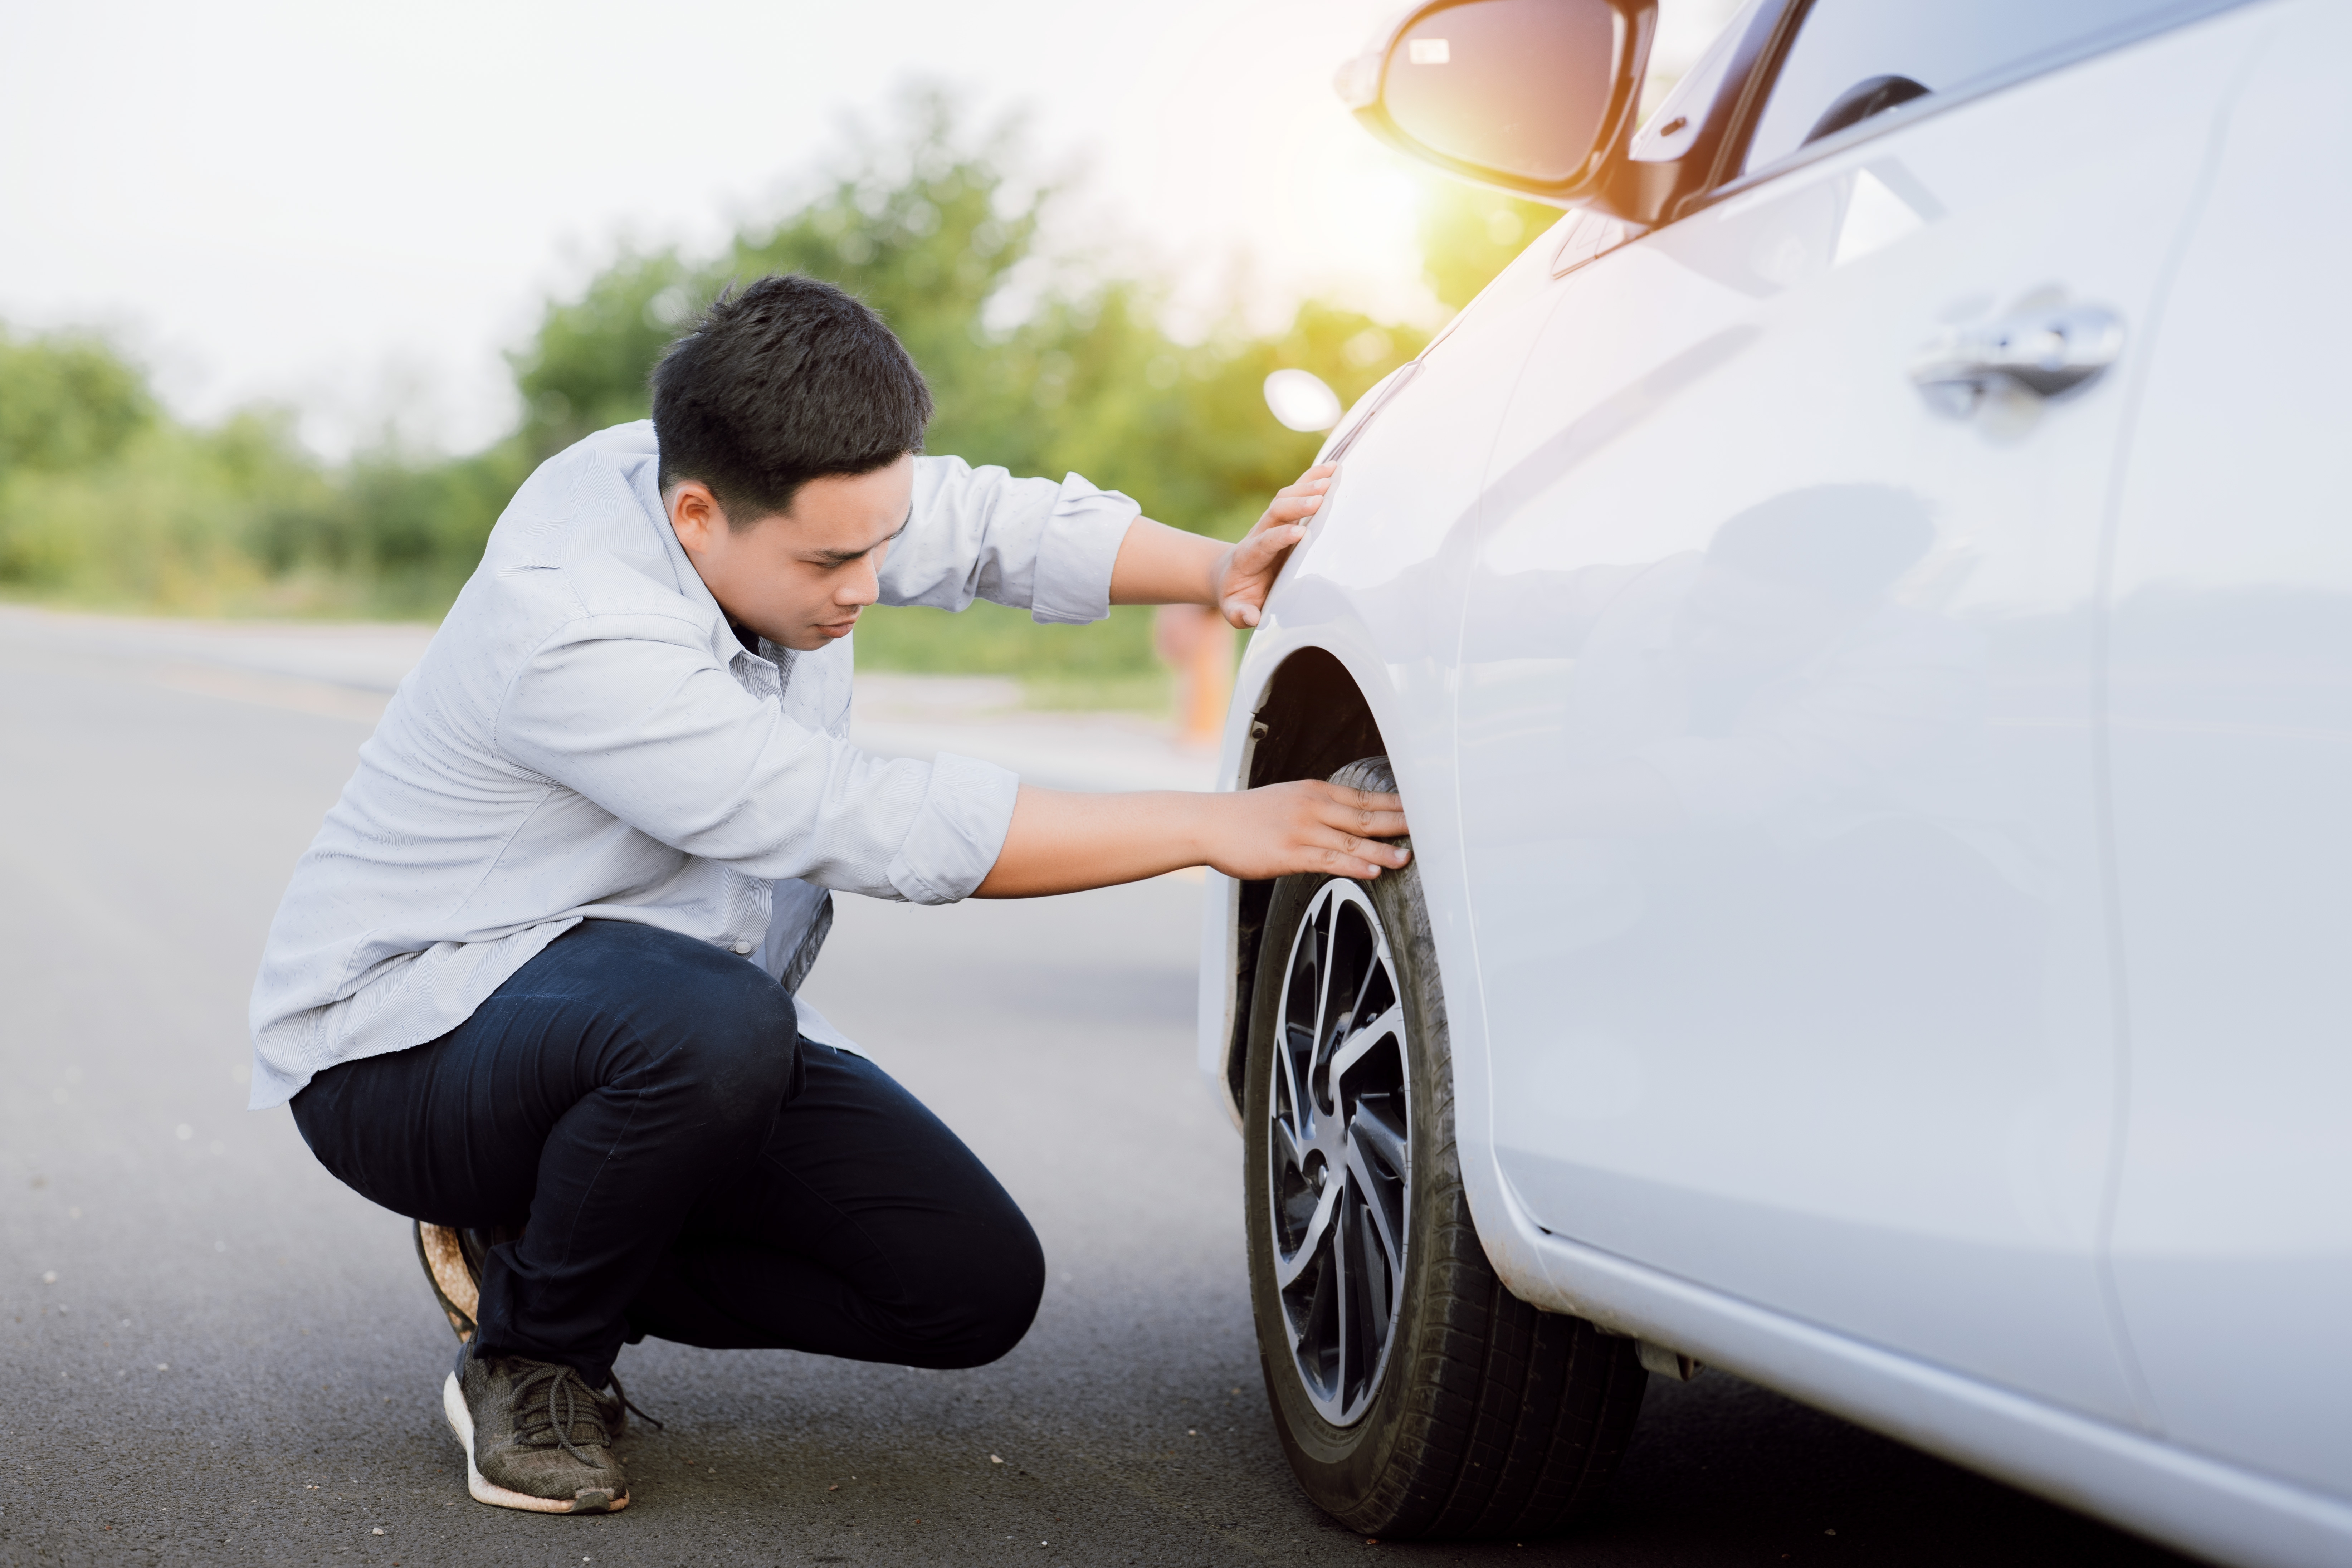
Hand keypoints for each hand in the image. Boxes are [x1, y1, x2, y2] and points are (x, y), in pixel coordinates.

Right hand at [1201, 779, 1408, 881]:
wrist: (1209, 823)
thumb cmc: (1246, 816)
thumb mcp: (1287, 800)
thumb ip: (1317, 808)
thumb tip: (1347, 820)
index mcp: (1314, 791)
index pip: (1365, 798)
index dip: (1396, 805)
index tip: (1422, 810)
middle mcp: (1312, 807)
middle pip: (1366, 815)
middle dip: (1400, 824)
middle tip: (1430, 831)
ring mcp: (1301, 830)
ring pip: (1351, 840)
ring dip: (1383, 849)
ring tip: (1407, 858)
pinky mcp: (1288, 853)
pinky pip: (1328, 860)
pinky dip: (1353, 865)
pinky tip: (1371, 870)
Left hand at [1211, 463, 1334, 628]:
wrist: (1230, 576)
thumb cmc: (1239, 596)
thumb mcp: (1235, 609)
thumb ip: (1240, 614)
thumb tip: (1251, 618)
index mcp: (1249, 557)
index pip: (1264, 542)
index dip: (1280, 537)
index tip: (1299, 533)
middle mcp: (1260, 533)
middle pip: (1276, 512)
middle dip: (1297, 504)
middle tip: (1320, 497)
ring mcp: (1272, 523)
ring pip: (1287, 498)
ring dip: (1307, 485)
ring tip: (1332, 475)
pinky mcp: (1284, 517)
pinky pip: (1296, 493)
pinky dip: (1312, 478)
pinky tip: (1333, 467)